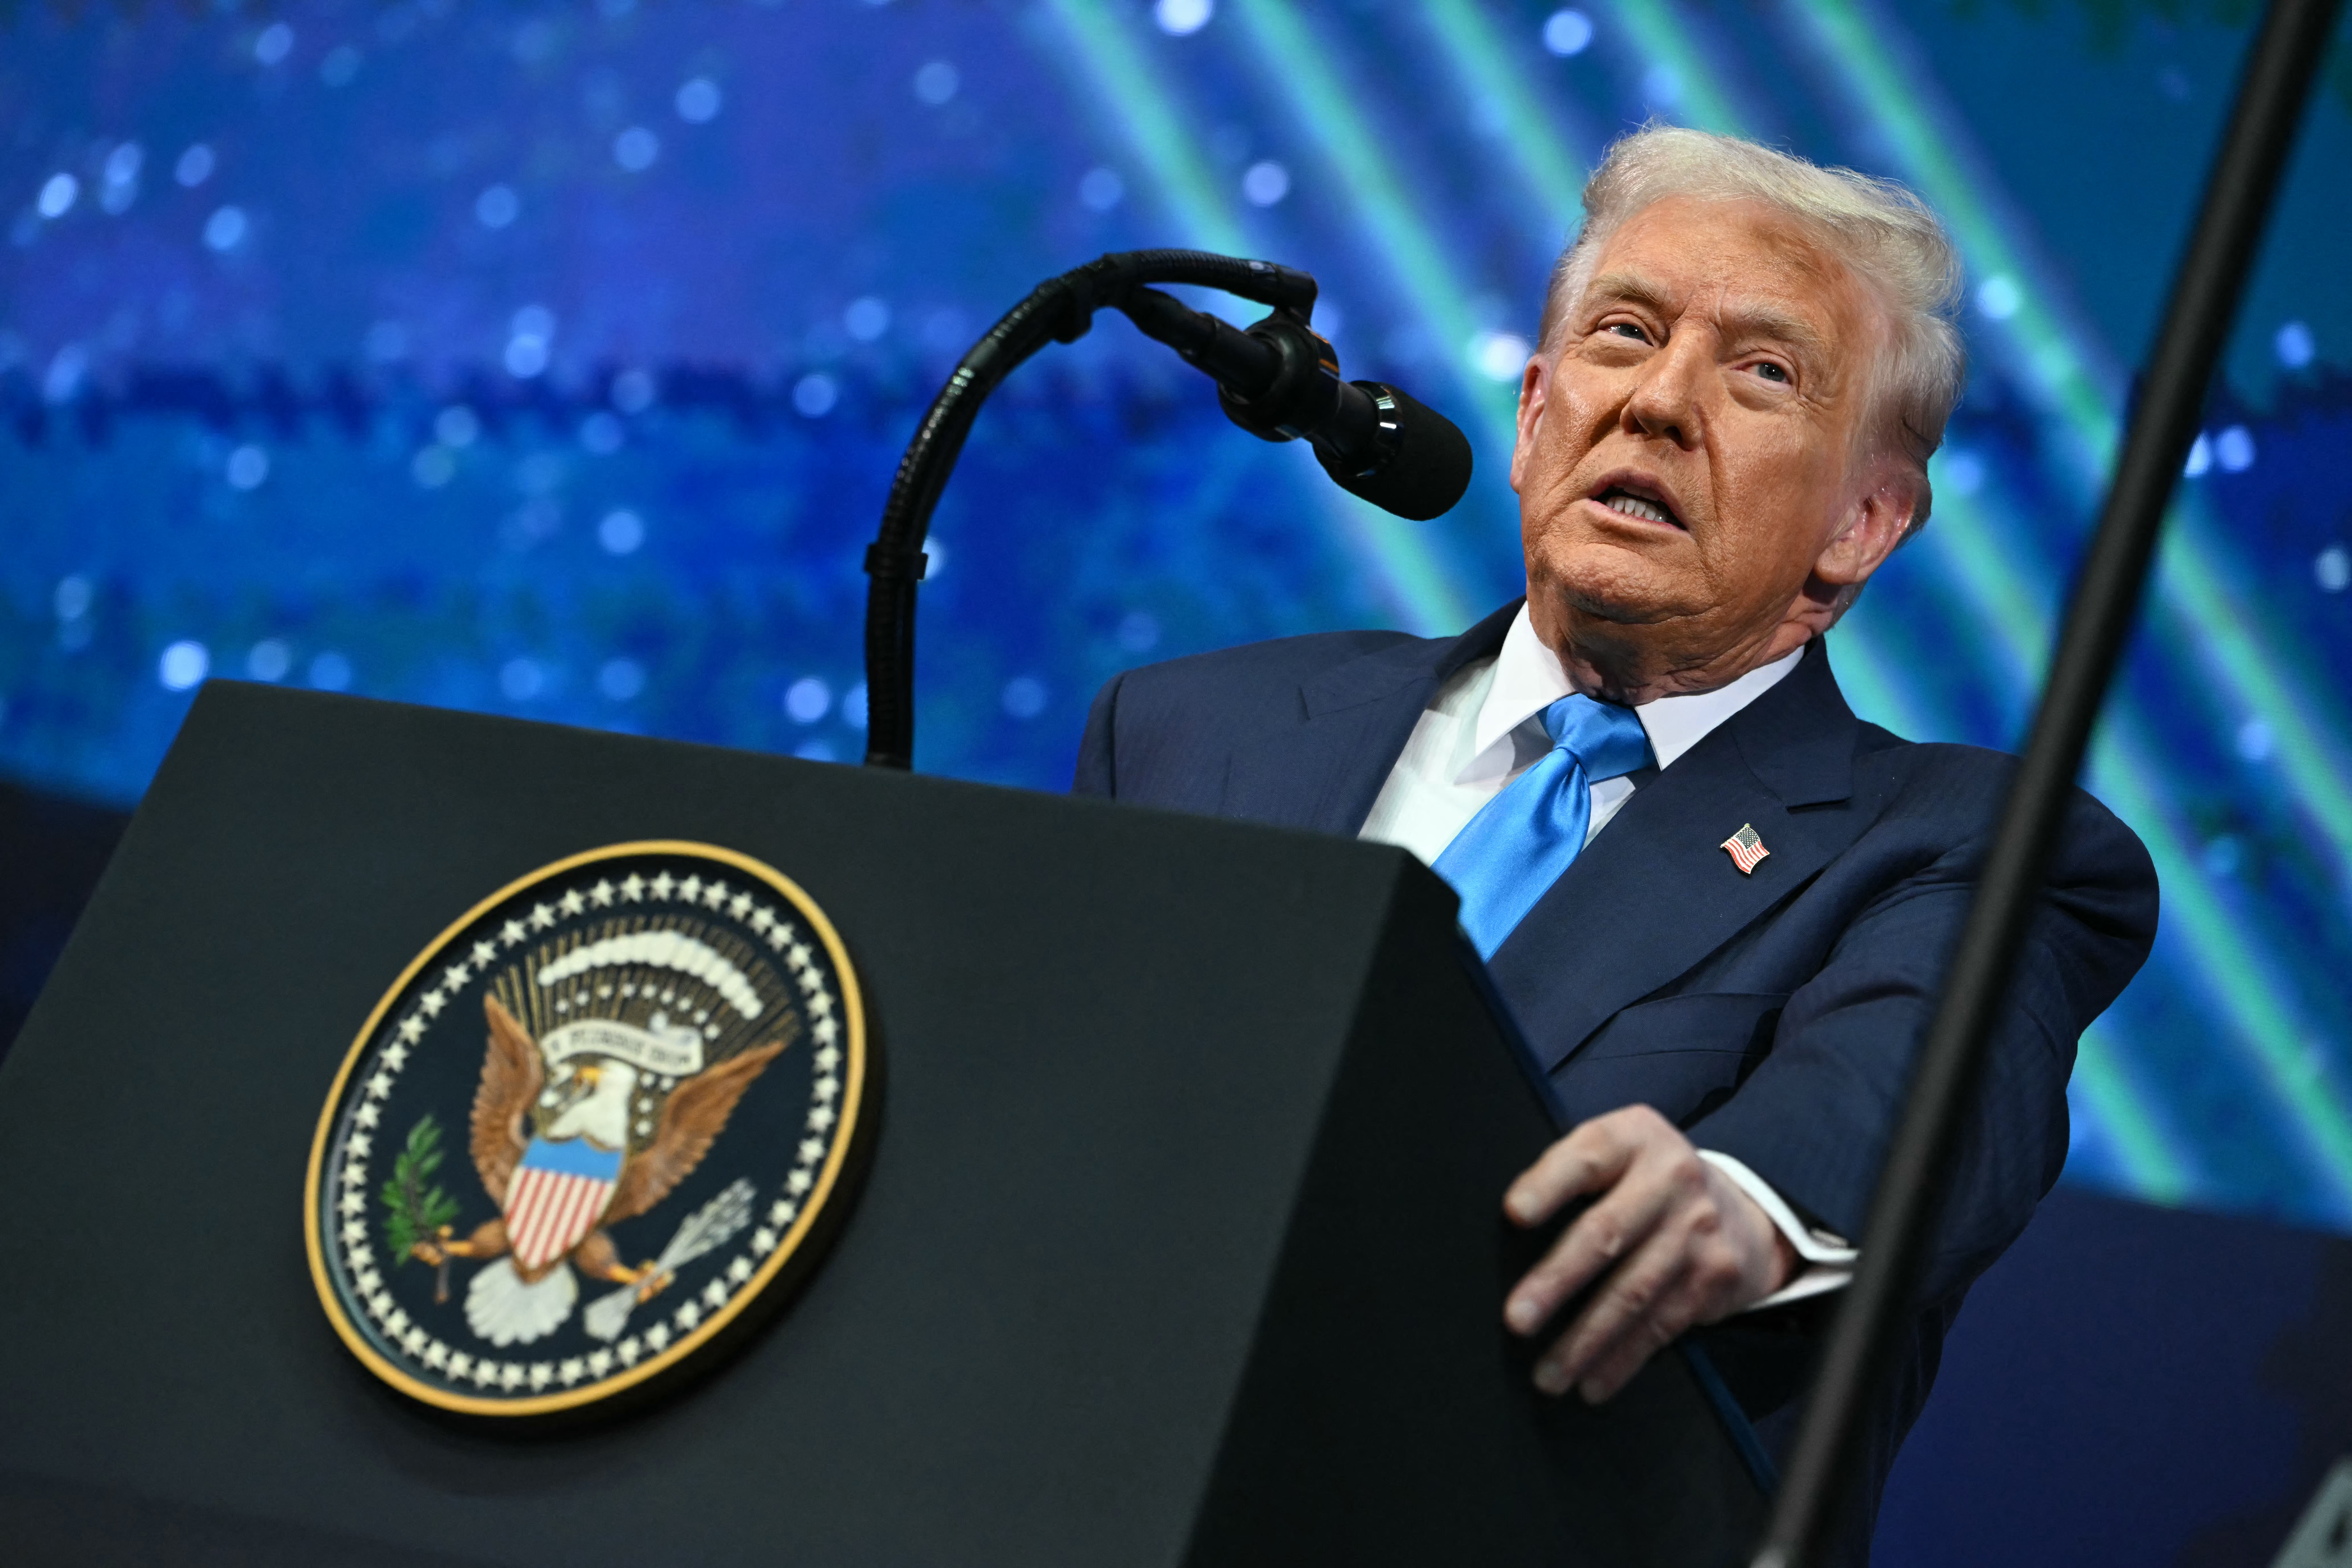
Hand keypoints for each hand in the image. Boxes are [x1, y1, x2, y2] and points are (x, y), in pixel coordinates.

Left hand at [1502, 1105, 1795, 1402]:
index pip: (1587, 1156)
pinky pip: (1660, 1325)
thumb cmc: (1643, 1183)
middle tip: (1517, 1320)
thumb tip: (1506, 1228)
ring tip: (1547, 1375)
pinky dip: (1622, 1360)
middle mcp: (1671, 1179)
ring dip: (1585, 1340)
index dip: (1550, 1183)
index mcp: (1634, 1138)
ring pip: (1633, 1292)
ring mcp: (1696, 1230)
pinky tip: (1592, 1384)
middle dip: (1557, 1280)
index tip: (1514, 1213)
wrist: (1737, 1210)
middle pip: (1607, 1233)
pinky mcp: (1713, 1278)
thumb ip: (1571, 1173)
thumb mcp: (1617, 1155)